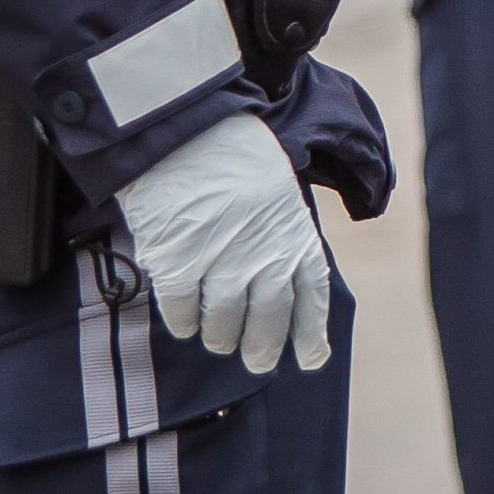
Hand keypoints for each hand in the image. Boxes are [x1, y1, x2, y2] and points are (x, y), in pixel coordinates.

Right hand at [115, 111, 330, 374]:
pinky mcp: (181, 266)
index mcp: (294, 233)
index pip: (311, 294)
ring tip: (218, 338)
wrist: (187, 132)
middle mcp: (264, 255)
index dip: (312, 332)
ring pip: (224, 324)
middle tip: (256, 362)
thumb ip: (280, 237)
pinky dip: (185, 321)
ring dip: (221, 336)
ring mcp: (223, 263)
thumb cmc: (233, 159)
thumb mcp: (277, 193)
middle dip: (261, 348)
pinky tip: (186, 319)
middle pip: (268, 321)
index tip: (312, 360)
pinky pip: (183, 312)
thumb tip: (279, 285)